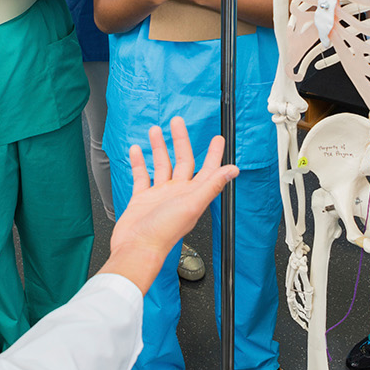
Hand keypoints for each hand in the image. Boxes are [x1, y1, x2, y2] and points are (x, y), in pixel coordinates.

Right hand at [102, 117, 238, 292]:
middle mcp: (177, 193)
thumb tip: (233, 171)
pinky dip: (139, 162)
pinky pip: (141, 176)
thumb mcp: (192, 204)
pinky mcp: (142, 199)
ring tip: (155, 130)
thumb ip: (212, 185)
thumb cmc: (164, 232)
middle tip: (178, 122)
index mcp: (192, 194)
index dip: (213, 154)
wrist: (137, 248)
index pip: (207, 169)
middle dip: (180, 140)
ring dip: (159, 147)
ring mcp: (159, 195)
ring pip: (161, 165)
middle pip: (182, 161)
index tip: (217, 139)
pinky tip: (136, 150)